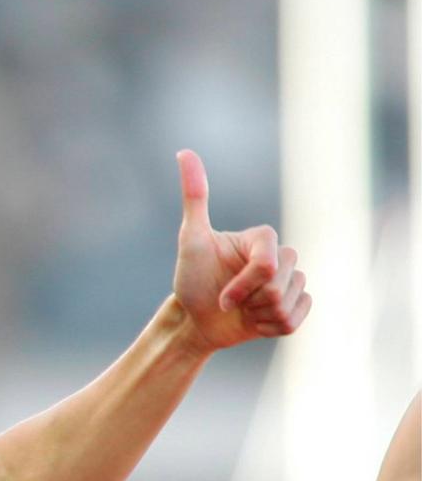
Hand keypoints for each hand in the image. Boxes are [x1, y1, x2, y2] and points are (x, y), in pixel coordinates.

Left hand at [170, 150, 309, 349]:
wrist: (196, 319)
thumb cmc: (191, 279)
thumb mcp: (191, 239)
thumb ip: (195, 197)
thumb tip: (184, 152)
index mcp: (263, 237)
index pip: (267, 265)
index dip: (242, 286)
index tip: (221, 295)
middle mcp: (283, 255)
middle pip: (278, 286)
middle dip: (248, 300)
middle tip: (229, 300)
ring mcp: (292, 281)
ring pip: (287, 304)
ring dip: (258, 316)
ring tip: (243, 309)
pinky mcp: (297, 306)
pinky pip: (295, 320)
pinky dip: (270, 328)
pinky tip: (255, 321)